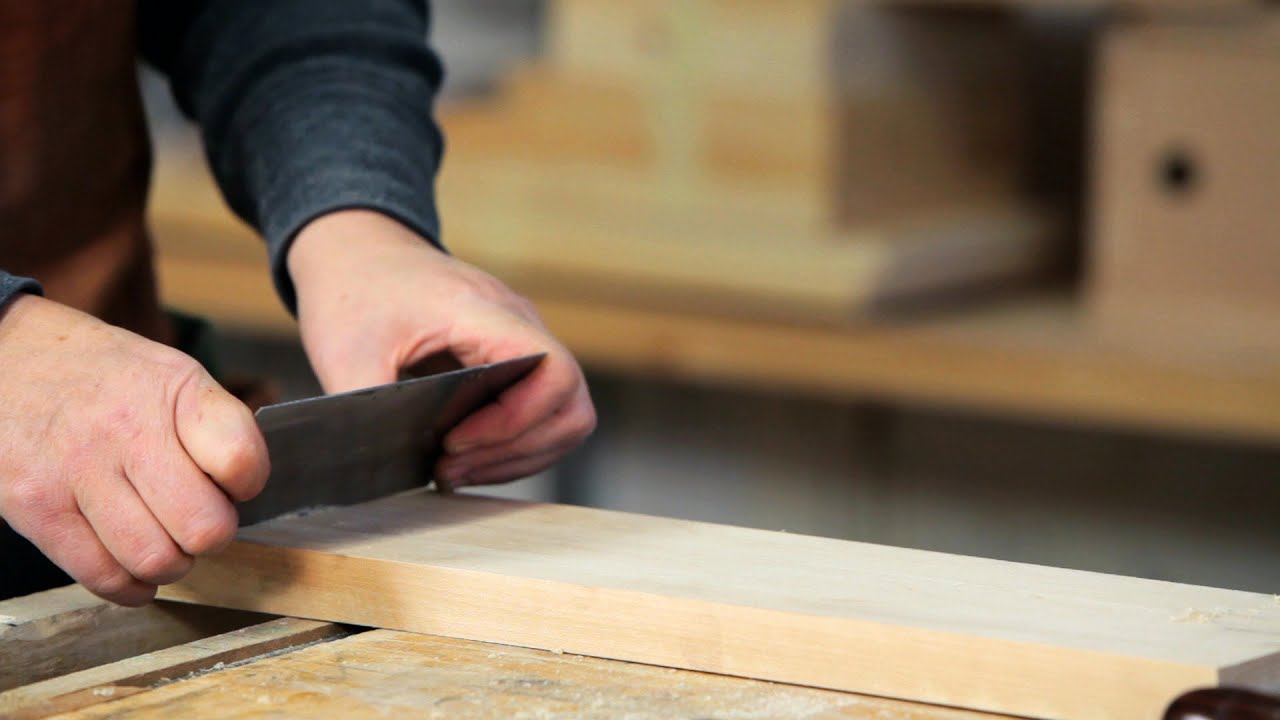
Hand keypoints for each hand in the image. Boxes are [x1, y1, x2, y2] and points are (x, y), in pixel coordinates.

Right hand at [0, 295, 268, 605]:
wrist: (8, 359)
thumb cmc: (106, 377)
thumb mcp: (172, 374)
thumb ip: (216, 426)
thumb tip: (249, 493)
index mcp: (176, 391)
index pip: (241, 461)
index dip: (247, 484)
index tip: (233, 484)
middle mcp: (127, 429)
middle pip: (204, 527)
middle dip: (212, 536)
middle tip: (198, 523)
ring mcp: (77, 470)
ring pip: (155, 560)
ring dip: (172, 565)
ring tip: (165, 544)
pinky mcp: (36, 507)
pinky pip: (102, 575)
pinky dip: (130, 586)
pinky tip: (135, 569)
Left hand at [288, 210, 595, 487]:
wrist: (359, 250)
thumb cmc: (354, 289)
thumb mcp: (343, 351)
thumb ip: (364, 407)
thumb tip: (370, 464)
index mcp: (484, 312)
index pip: (554, 371)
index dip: (518, 422)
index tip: (455, 441)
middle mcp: (519, 324)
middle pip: (570, 406)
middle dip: (515, 451)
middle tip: (451, 467)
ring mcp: (522, 341)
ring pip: (564, 417)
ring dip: (517, 456)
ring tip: (456, 470)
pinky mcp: (513, 359)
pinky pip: (543, 414)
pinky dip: (513, 446)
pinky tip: (466, 457)